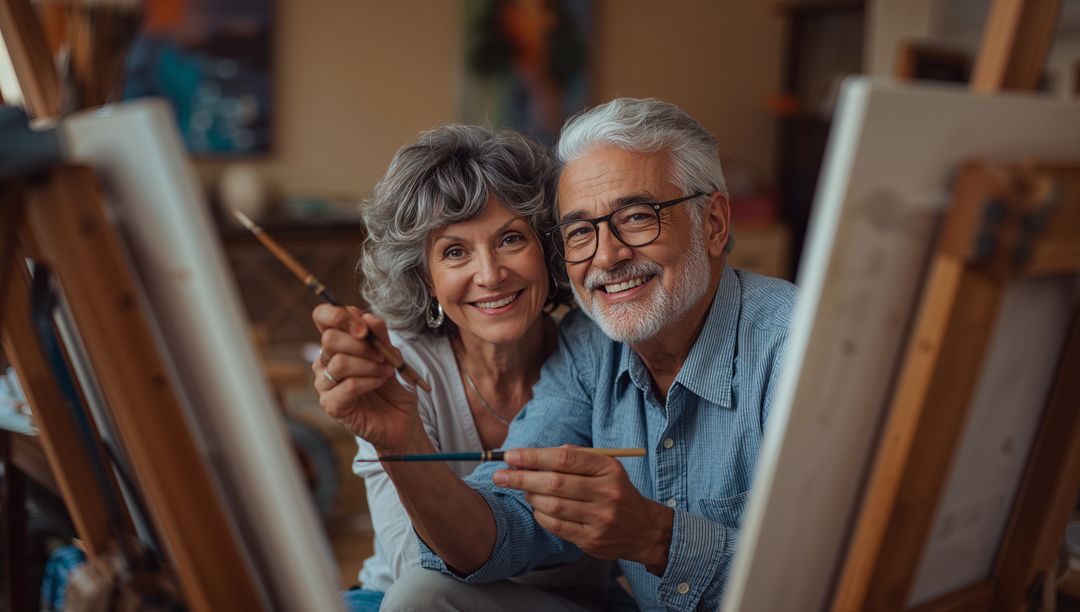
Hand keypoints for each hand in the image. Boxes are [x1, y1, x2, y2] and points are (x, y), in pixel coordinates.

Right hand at [311, 304, 421, 452]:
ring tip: (386, 372)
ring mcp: (325, 384)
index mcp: (337, 343)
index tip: (365, 329)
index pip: (322, 317)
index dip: (339, 316)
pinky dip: (370, 381)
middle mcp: (324, 361)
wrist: (402, 418)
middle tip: (381, 355)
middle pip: (330, 339)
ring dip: (370, 365)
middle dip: (361, 344)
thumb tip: (368, 317)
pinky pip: (348, 385)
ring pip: (340, 362)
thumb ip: (380, 336)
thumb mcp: (392, 354)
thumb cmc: (393, 385)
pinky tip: (380, 383)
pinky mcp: (331, 405)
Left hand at [492, 446, 673, 574]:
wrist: (643, 529)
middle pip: (555, 483)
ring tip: (523, 491)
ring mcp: (600, 519)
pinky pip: (556, 527)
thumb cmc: (615, 490)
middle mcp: (606, 493)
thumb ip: (576, 457)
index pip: (564, 459)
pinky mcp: (592, 540)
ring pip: (553, 506)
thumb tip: (537, 454)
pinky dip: (540, 515)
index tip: (510, 456)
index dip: (534, 457)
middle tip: (500, 475)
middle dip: (522, 478)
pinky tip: (536, 508)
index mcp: (608, 469)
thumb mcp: (605, 467)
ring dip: (530, 497)